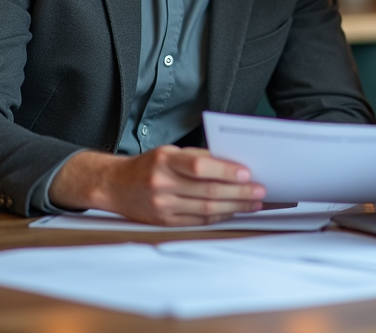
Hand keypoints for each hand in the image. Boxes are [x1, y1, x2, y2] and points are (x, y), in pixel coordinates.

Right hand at [48, 146, 265, 225]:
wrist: (114, 185)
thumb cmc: (149, 165)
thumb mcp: (170, 152)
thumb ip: (198, 157)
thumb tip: (233, 165)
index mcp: (165, 160)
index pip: (199, 166)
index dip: (225, 170)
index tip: (247, 173)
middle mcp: (162, 183)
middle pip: (207, 191)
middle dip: (239, 192)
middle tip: (260, 190)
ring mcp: (162, 205)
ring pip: (205, 210)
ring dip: (234, 207)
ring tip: (254, 202)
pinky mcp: (164, 222)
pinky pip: (198, 221)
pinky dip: (219, 217)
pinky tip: (234, 211)